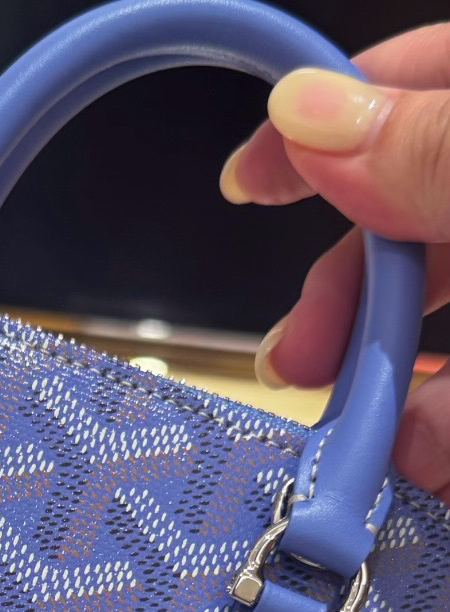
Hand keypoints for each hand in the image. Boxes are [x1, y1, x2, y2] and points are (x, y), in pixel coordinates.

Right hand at [220, 25, 449, 499]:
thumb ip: (439, 150)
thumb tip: (308, 114)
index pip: (416, 85)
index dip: (321, 124)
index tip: (242, 185)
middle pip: (417, 220)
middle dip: (349, 299)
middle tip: (294, 361)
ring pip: (443, 329)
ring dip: (396, 392)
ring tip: (375, 450)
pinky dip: (440, 432)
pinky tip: (425, 466)